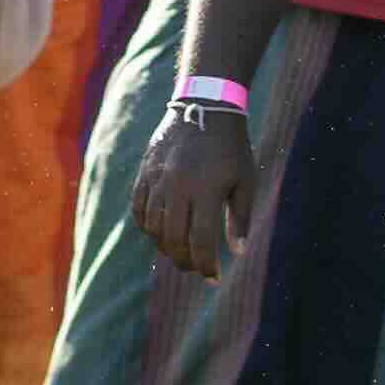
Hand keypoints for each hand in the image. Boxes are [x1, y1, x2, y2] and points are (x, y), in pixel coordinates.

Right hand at [133, 97, 258, 283]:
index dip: (205, 265)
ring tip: (178, 252)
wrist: (205, 106)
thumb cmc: (231, 147)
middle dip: (184, 261)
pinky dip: (147, 226)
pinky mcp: (146, 171)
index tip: (212, 277)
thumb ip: (240, 218)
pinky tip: (159, 232)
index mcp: (207, 190)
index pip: (200, 241)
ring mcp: (158, 178)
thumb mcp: (245, 181)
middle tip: (194, 268)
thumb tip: (237, 253)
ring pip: (153, 227)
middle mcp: (179, 186)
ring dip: (165, 246)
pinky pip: (139, 208)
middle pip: (174, 239)